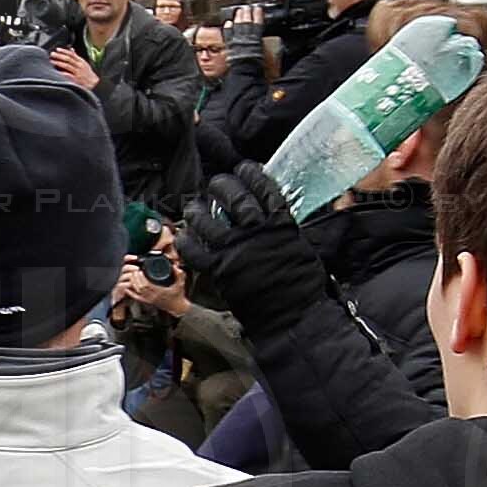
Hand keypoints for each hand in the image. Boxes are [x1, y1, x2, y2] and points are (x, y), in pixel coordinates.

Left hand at [45, 44, 97, 90]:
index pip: (71, 54)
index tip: (57, 49)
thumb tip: (71, 49)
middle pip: (68, 59)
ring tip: (52, 61)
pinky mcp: (76, 80)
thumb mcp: (83, 63)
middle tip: (52, 54)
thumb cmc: (87, 74)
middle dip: (59, 56)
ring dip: (58, 63)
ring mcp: (78, 73)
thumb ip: (76, 56)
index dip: (64, 51)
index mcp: (80, 61)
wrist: (95, 84)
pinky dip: (62, 73)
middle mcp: (79, 66)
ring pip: (67, 66)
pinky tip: (56, 72)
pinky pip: (68, 75)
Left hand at [117, 255, 190, 318]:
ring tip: (131, 276)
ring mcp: (149, 300)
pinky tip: (127, 288)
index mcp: (159, 292)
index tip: (139, 270)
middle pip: (139, 287)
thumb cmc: (178, 295)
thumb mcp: (181, 284)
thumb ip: (180, 275)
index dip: (141, 278)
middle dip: (135, 279)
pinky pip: (137, 298)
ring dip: (133, 284)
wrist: (177, 308)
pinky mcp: (148, 302)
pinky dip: (131, 293)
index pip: (146, 285)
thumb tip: (176, 267)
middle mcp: (153, 297)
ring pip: (137, 292)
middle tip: (134, 271)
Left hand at [178, 164, 324, 336]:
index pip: (263, 186)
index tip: (243, 168)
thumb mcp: (302, 247)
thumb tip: (287, 212)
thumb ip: (286, 228)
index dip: (250, 173)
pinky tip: (184, 236)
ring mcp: (235, 250)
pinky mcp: (220, 270)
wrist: (293, 318)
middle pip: (233, 196)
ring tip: (194, 207)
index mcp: (280, 223)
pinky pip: (194, 250)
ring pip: (207, 220)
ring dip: (197, 210)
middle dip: (221, 185)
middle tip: (216, 185)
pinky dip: (186, 241)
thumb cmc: (302, 286)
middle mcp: (256, 231)